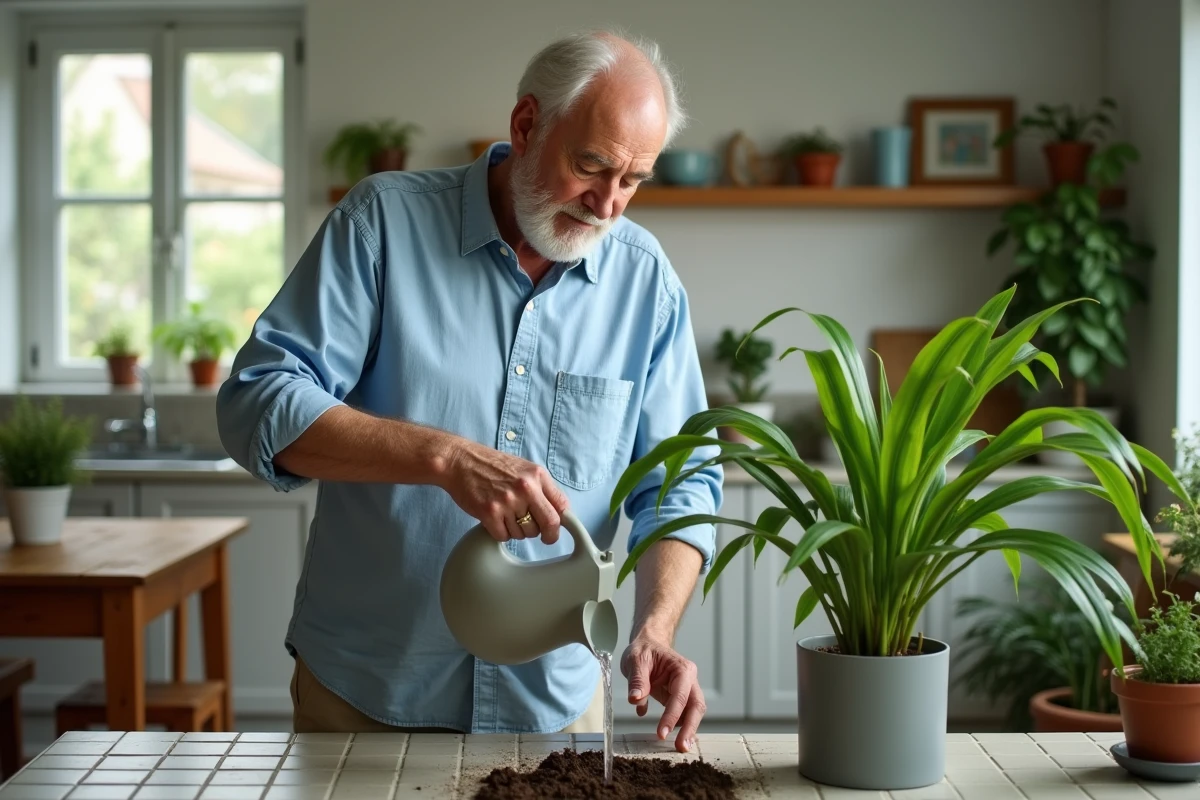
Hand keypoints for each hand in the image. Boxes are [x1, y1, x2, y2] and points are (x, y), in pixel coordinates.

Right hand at [438, 438, 568, 543]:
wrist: (460, 461)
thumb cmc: (491, 466)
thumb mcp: (524, 469)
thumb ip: (542, 488)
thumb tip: (559, 513)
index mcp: (537, 475)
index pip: (561, 506)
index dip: (561, 523)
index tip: (555, 530)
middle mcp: (525, 488)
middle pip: (549, 524)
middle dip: (548, 535)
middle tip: (541, 536)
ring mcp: (507, 501)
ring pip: (525, 533)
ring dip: (518, 531)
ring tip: (506, 516)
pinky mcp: (489, 513)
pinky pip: (504, 536)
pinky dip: (500, 533)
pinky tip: (495, 520)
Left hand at [621, 633, 705, 752]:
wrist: (647, 644)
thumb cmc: (644, 650)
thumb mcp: (635, 660)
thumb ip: (637, 680)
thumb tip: (635, 700)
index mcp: (682, 669)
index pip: (680, 696)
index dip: (672, 716)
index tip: (662, 733)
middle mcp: (689, 680)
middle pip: (696, 706)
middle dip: (690, 727)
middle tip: (681, 747)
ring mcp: (686, 689)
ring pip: (693, 712)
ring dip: (688, 730)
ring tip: (680, 746)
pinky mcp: (679, 698)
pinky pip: (684, 714)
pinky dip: (681, 727)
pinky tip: (675, 739)